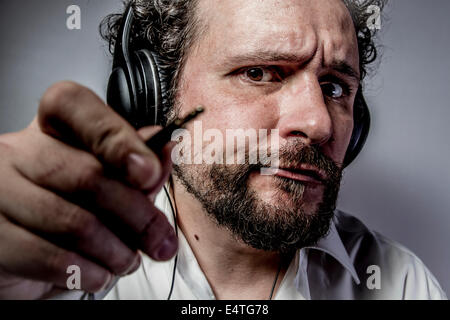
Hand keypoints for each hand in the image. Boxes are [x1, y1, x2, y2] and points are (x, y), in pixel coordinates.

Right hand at [0, 81, 176, 298]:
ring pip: (73, 220)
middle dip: (137, 215)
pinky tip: (100, 274)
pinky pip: (48, 256)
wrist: (17, 254)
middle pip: (87, 175)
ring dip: (115, 251)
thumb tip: (163, 152)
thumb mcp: (105, 186)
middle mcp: (20, 152)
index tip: (149, 171)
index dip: (115, 136)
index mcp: (51, 131)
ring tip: (128, 261)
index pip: (73, 106)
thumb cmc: (66, 212)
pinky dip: (87, 271)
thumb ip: (134, 171)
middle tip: (160, 239)